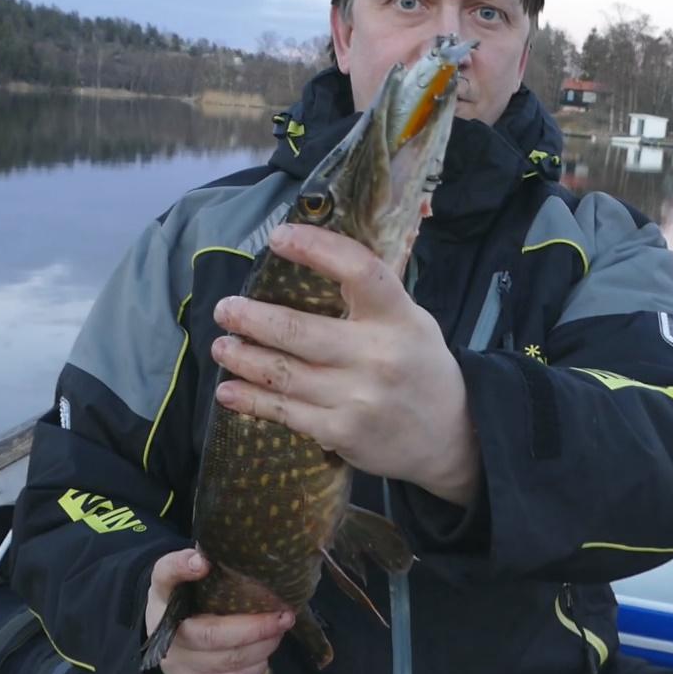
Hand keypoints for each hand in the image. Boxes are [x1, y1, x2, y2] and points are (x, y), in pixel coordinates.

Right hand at [145, 549, 292, 673]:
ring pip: (228, 663)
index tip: (204, 565)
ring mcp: (178, 665)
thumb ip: (190, 562)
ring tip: (279, 632)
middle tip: (284, 616)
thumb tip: (203, 561)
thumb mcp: (182, 572)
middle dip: (257, 628)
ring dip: (262, 648)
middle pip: (213, 635)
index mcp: (163, 596)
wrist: (167, 630)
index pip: (167, 576)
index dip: (183, 570)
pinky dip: (254, 668)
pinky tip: (264, 653)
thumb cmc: (184, 596)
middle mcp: (166, 634)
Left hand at [210, 223, 479, 505]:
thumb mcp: (412, 321)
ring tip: (222, 346)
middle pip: (300, 330)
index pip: (358, 271)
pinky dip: (251, 400)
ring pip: (283, 373)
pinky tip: (229, 391)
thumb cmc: (420, 366)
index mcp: (399, 317)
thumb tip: (315, 252)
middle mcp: (378, 356)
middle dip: (252, 318)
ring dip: (243, 358)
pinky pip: (285, 412)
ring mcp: (358, 397)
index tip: (279, 237)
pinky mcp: (342, 432)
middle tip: (225, 308)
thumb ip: (372, 295)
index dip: (316, 248)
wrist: (451, 436)